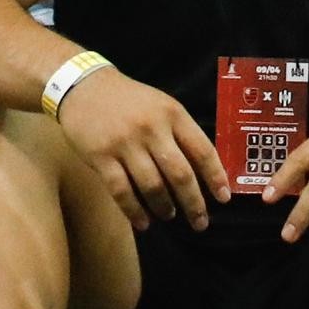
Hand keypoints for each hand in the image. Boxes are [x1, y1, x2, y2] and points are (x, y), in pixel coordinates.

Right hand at [55, 69, 224, 229]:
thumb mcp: (162, 106)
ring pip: (152, 186)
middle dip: (194, 203)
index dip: (216, 177)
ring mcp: (125, 143)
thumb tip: (204, 172)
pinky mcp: (101, 156)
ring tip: (169, 215)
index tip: (224, 198)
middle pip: (180, 174)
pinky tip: (143, 222)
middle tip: (200, 222)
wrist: (84, 86)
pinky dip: (134, 211)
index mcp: (172, 114)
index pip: (202, 150)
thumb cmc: (129, 100)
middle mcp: (152, 128)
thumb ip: (181, 133)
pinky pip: (122, 191)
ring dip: (164, 207)